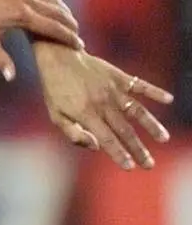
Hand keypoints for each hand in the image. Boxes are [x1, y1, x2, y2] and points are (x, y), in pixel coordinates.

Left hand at [0, 0, 81, 80]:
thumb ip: (1, 59)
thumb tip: (11, 77)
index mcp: (22, 16)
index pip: (53, 28)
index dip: (69, 37)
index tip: (80, 45)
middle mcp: (28, 0)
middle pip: (59, 12)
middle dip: (71, 24)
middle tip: (77, 34)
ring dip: (63, 9)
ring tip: (68, 20)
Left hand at [33, 43, 171, 169]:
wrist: (58, 57)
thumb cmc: (55, 89)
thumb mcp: (55, 114)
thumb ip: (72, 133)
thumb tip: (95, 146)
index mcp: (85, 114)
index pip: (106, 139)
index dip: (118, 154)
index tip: (130, 167)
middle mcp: (102, 103)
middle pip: (124, 130)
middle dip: (138, 149)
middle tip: (149, 164)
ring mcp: (112, 89)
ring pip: (136, 111)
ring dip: (151, 125)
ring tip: (164, 138)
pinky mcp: (119, 76)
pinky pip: (139, 85)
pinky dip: (154, 91)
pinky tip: (168, 99)